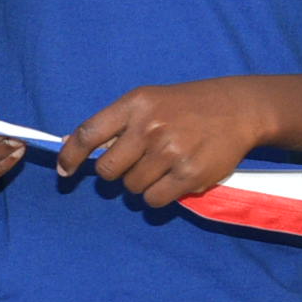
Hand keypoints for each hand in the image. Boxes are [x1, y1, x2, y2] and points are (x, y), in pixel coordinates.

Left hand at [60, 80, 270, 212]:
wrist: (237, 109)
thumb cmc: (184, 106)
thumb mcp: (147, 101)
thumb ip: (112, 124)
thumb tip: (68, 145)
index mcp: (134, 104)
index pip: (88, 134)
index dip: (70, 156)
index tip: (64, 171)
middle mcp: (149, 127)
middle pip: (107, 170)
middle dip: (115, 173)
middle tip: (133, 164)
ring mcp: (170, 152)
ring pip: (131, 188)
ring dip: (140, 184)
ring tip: (161, 167)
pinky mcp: (189, 174)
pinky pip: (155, 200)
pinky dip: (158, 196)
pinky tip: (172, 180)